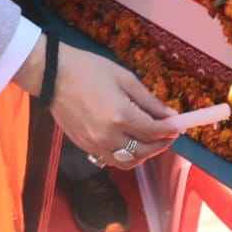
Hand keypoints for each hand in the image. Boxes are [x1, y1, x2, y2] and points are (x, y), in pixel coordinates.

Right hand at [16, 37, 177, 166]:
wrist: (52, 76)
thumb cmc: (89, 70)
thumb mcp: (124, 78)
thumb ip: (149, 101)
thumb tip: (170, 116)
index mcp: (120, 116)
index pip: (154, 131)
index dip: (169, 130)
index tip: (179, 126)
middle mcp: (109, 136)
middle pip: (144, 150)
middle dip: (161, 144)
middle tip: (169, 134)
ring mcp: (95, 144)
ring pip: (129, 162)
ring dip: (145, 154)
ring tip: (152, 141)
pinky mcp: (85, 147)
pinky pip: (113, 161)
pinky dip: (127, 157)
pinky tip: (132, 144)